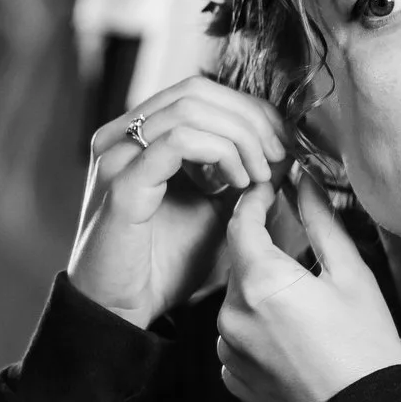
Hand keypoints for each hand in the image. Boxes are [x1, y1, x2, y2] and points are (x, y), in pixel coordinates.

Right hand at [69, 77, 288, 327]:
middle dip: (250, 119)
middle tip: (279, 156)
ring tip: (259, 176)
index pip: (199, 92)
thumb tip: (281, 150)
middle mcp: (120, 135)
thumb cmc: (162, 266)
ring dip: (240, 137)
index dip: (249, 110)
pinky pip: (179, 142)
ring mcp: (117, 155)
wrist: (122, 311)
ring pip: (190, 108)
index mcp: (137, 136)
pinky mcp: (122, 182)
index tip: (283, 144)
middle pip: (196, 90)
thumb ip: (240, 175)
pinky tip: (238, 184)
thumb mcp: (214, 211)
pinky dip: (221, 154)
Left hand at [215, 171, 400, 401]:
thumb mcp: (351, 275)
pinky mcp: (232, 378)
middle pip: (241, 265)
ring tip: (306, 314)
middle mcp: (232, 314)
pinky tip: (293, 342)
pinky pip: (238, 339)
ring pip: (238, 303)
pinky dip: (258, 332)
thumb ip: (320, 221)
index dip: (254, 200)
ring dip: (261, 297)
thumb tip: (302, 180)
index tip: (269, 189)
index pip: (240, 223)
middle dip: (266, 256)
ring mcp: (228, 350)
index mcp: (260, 281)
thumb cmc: (367, 348)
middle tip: (304, 265)